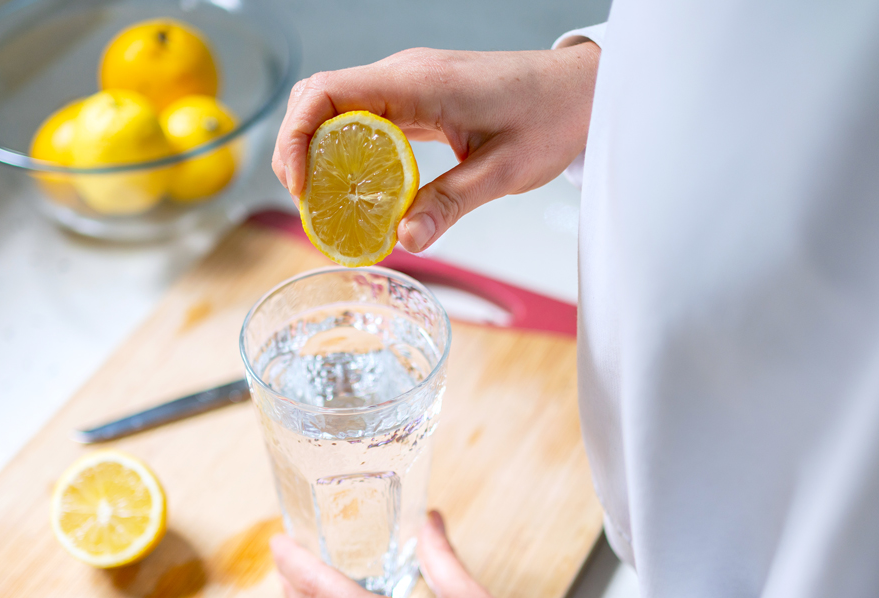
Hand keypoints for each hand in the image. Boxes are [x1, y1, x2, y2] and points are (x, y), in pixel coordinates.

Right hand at [271, 44, 599, 251]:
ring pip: (335, 106)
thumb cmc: (550, 118)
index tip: (299, 186)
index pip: (328, 93)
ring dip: (318, 149)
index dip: (296, 137)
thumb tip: (406, 240)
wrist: (581, 90)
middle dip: (298, 149)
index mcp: (419, 83)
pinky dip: (345, 148)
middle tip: (308, 205)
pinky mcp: (415, 96)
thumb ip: (450, 204)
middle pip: (318, 98)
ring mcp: (407, 83)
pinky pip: (362, 116)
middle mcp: (404, 75)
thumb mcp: (502, 170)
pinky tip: (355, 186)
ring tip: (325, 201)